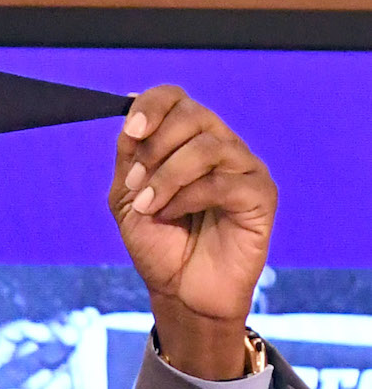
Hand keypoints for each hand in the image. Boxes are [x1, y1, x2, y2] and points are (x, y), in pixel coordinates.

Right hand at [0, 312, 89, 388]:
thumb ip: (85, 355)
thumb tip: (90, 317)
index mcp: (64, 374)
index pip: (68, 338)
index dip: (77, 323)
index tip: (90, 317)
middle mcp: (39, 371)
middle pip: (48, 332)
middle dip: (63, 326)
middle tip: (74, 331)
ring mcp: (16, 373)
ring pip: (29, 337)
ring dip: (47, 338)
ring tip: (61, 344)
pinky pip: (3, 342)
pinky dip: (20, 333)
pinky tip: (38, 336)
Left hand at [110, 85, 274, 379]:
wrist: (179, 290)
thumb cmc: (158, 244)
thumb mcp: (127, 197)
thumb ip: (128, 156)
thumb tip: (129, 114)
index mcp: (187, 140)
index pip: (176, 98)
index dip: (153, 105)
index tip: (132, 130)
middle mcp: (219, 146)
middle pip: (193, 115)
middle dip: (155, 148)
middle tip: (136, 183)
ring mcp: (243, 168)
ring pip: (207, 147)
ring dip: (167, 176)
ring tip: (148, 205)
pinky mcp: (261, 194)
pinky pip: (223, 182)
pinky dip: (187, 197)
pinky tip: (170, 215)